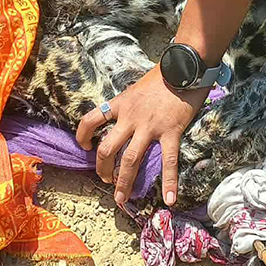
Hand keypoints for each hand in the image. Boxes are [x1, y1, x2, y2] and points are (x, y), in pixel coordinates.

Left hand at [75, 66, 207, 206]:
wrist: (183, 67)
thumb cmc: (162, 75)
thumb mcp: (136, 88)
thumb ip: (129, 105)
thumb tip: (126, 117)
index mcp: (120, 104)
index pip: (90, 120)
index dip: (82, 136)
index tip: (86, 147)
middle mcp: (130, 117)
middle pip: (107, 149)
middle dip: (103, 169)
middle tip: (106, 180)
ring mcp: (149, 127)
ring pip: (130, 160)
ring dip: (123, 182)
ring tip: (121, 198)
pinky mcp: (170, 132)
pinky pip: (168, 161)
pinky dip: (169, 182)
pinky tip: (169, 199)